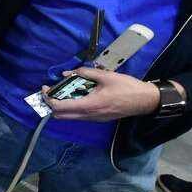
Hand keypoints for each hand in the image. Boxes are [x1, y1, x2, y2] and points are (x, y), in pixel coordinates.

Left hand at [42, 67, 160, 121]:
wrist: (146, 101)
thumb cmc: (128, 87)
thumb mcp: (106, 76)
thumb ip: (85, 73)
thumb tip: (67, 72)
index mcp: (90, 105)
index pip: (60, 107)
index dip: (48, 98)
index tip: (46, 88)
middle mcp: (89, 116)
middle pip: (60, 116)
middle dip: (51, 103)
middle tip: (52, 90)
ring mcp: (94, 119)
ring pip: (69, 117)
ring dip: (61, 106)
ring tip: (63, 91)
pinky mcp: (98, 119)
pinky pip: (78, 116)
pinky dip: (71, 107)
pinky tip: (76, 95)